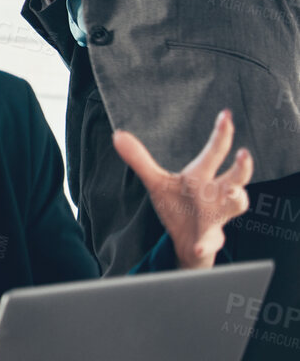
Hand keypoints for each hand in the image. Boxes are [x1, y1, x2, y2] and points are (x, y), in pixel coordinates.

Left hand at [117, 110, 252, 269]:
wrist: (185, 240)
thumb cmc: (178, 204)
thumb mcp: (157, 182)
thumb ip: (140, 160)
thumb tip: (117, 134)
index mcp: (201, 176)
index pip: (213, 152)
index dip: (221, 134)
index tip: (226, 114)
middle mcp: (215, 194)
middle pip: (236, 177)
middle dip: (242, 167)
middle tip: (244, 154)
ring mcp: (215, 217)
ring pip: (235, 206)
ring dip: (237, 199)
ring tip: (232, 192)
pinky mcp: (209, 239)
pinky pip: (211, 242)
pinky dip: (206, 245)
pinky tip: (199, 247)